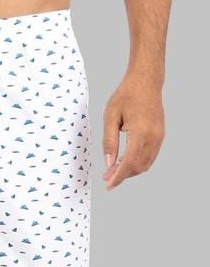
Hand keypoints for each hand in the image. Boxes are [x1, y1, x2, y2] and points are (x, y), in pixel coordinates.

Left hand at [102, 72, 164, 190]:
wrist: (145, 82)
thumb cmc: (126, 96)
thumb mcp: (110, 116)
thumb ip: (109, 141)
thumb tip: (108, 162)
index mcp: (140, 132)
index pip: (128, 162)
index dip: (118, 176)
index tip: (107, 185)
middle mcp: (154, 137)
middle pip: (138, 167)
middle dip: (122, 175)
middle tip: (106, 177)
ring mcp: (159, 137)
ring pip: (145, 164)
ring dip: (130, 171)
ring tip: (113, 171)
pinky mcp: (160, 136)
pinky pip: (149, 156)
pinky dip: (137, 163)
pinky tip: (124, 162)